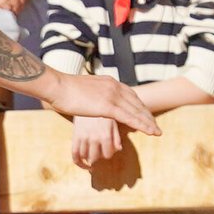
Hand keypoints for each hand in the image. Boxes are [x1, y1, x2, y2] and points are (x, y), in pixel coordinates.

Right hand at [45, 74, 159, 137]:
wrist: (56, 86)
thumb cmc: (63, 90)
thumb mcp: (84, 88)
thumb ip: (93, 93)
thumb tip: (91, 98)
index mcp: (110, 81)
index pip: (130, 94)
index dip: (139, 106)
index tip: (144, 114)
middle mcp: (115, 87)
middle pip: (137, 103)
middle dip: (147, 115)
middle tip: (155, 125)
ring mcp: (113, 96)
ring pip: (136, 111)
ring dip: (148, 122)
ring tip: (157, 131)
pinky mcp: (108, 106)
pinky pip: (130, 118)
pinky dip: (142, 125)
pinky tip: (150, 132)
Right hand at [70, 115, 121, 168]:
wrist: (86, 101)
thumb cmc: (103, 112)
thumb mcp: (113, 122)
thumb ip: (116, 136)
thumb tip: (119, 149)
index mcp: (105, 135)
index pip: (107, 154)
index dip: (109, 154)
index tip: (109, 149)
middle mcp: (94, 138)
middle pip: (95, 157)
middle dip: (98, 157)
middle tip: (100, 151)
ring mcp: (83, 138)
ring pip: (85, 156)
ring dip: (89, 158)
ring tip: (92, 157)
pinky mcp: (75, 136)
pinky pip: (74, 153)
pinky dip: (78, 161)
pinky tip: (83, 164)